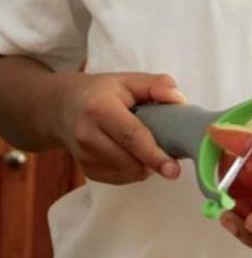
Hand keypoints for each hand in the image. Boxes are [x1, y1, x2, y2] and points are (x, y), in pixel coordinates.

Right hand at [53, 71, 187, 184]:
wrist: (65, 106)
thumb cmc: (104, 92)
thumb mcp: (130, 79)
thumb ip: (157, 85)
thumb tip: (179, 100)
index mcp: (99, 108)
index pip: (131, 136)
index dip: (154, 154)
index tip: (173, 169)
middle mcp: (87, 135)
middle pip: (129, 160)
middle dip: (155, 162)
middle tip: (171, 153)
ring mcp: (84, 156)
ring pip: (127, 173)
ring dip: (146, 165)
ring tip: (148, 145)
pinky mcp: (86, 170)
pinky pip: (120, 178)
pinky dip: (134, 169)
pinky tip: (135, 153)